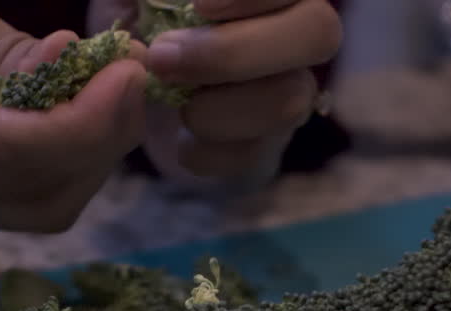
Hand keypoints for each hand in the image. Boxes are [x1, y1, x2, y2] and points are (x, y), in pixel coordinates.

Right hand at [0, 0, 147, 230]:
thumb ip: (8, 50)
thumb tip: (94, 79)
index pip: (4, 152)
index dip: (83, 122)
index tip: (133, 76)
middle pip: (34, 194)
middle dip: (100, 137)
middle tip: (133, 71)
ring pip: (41, 205)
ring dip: (93, 147)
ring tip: (109, 80)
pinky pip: (26, 194)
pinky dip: (68, 152)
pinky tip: (78, 102)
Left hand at [90, 0, 342, 184]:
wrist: (131, 88)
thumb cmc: (144, 19)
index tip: (197, 7)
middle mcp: (297, 35)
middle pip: (319, 34)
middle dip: (233, 53)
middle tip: (162, 59)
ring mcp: (289, 93)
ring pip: (289, 101)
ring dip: (216, 107)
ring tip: (169, 100)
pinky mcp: (267, 146)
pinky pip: (254, 155)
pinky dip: (205, 151)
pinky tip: (178, 137)